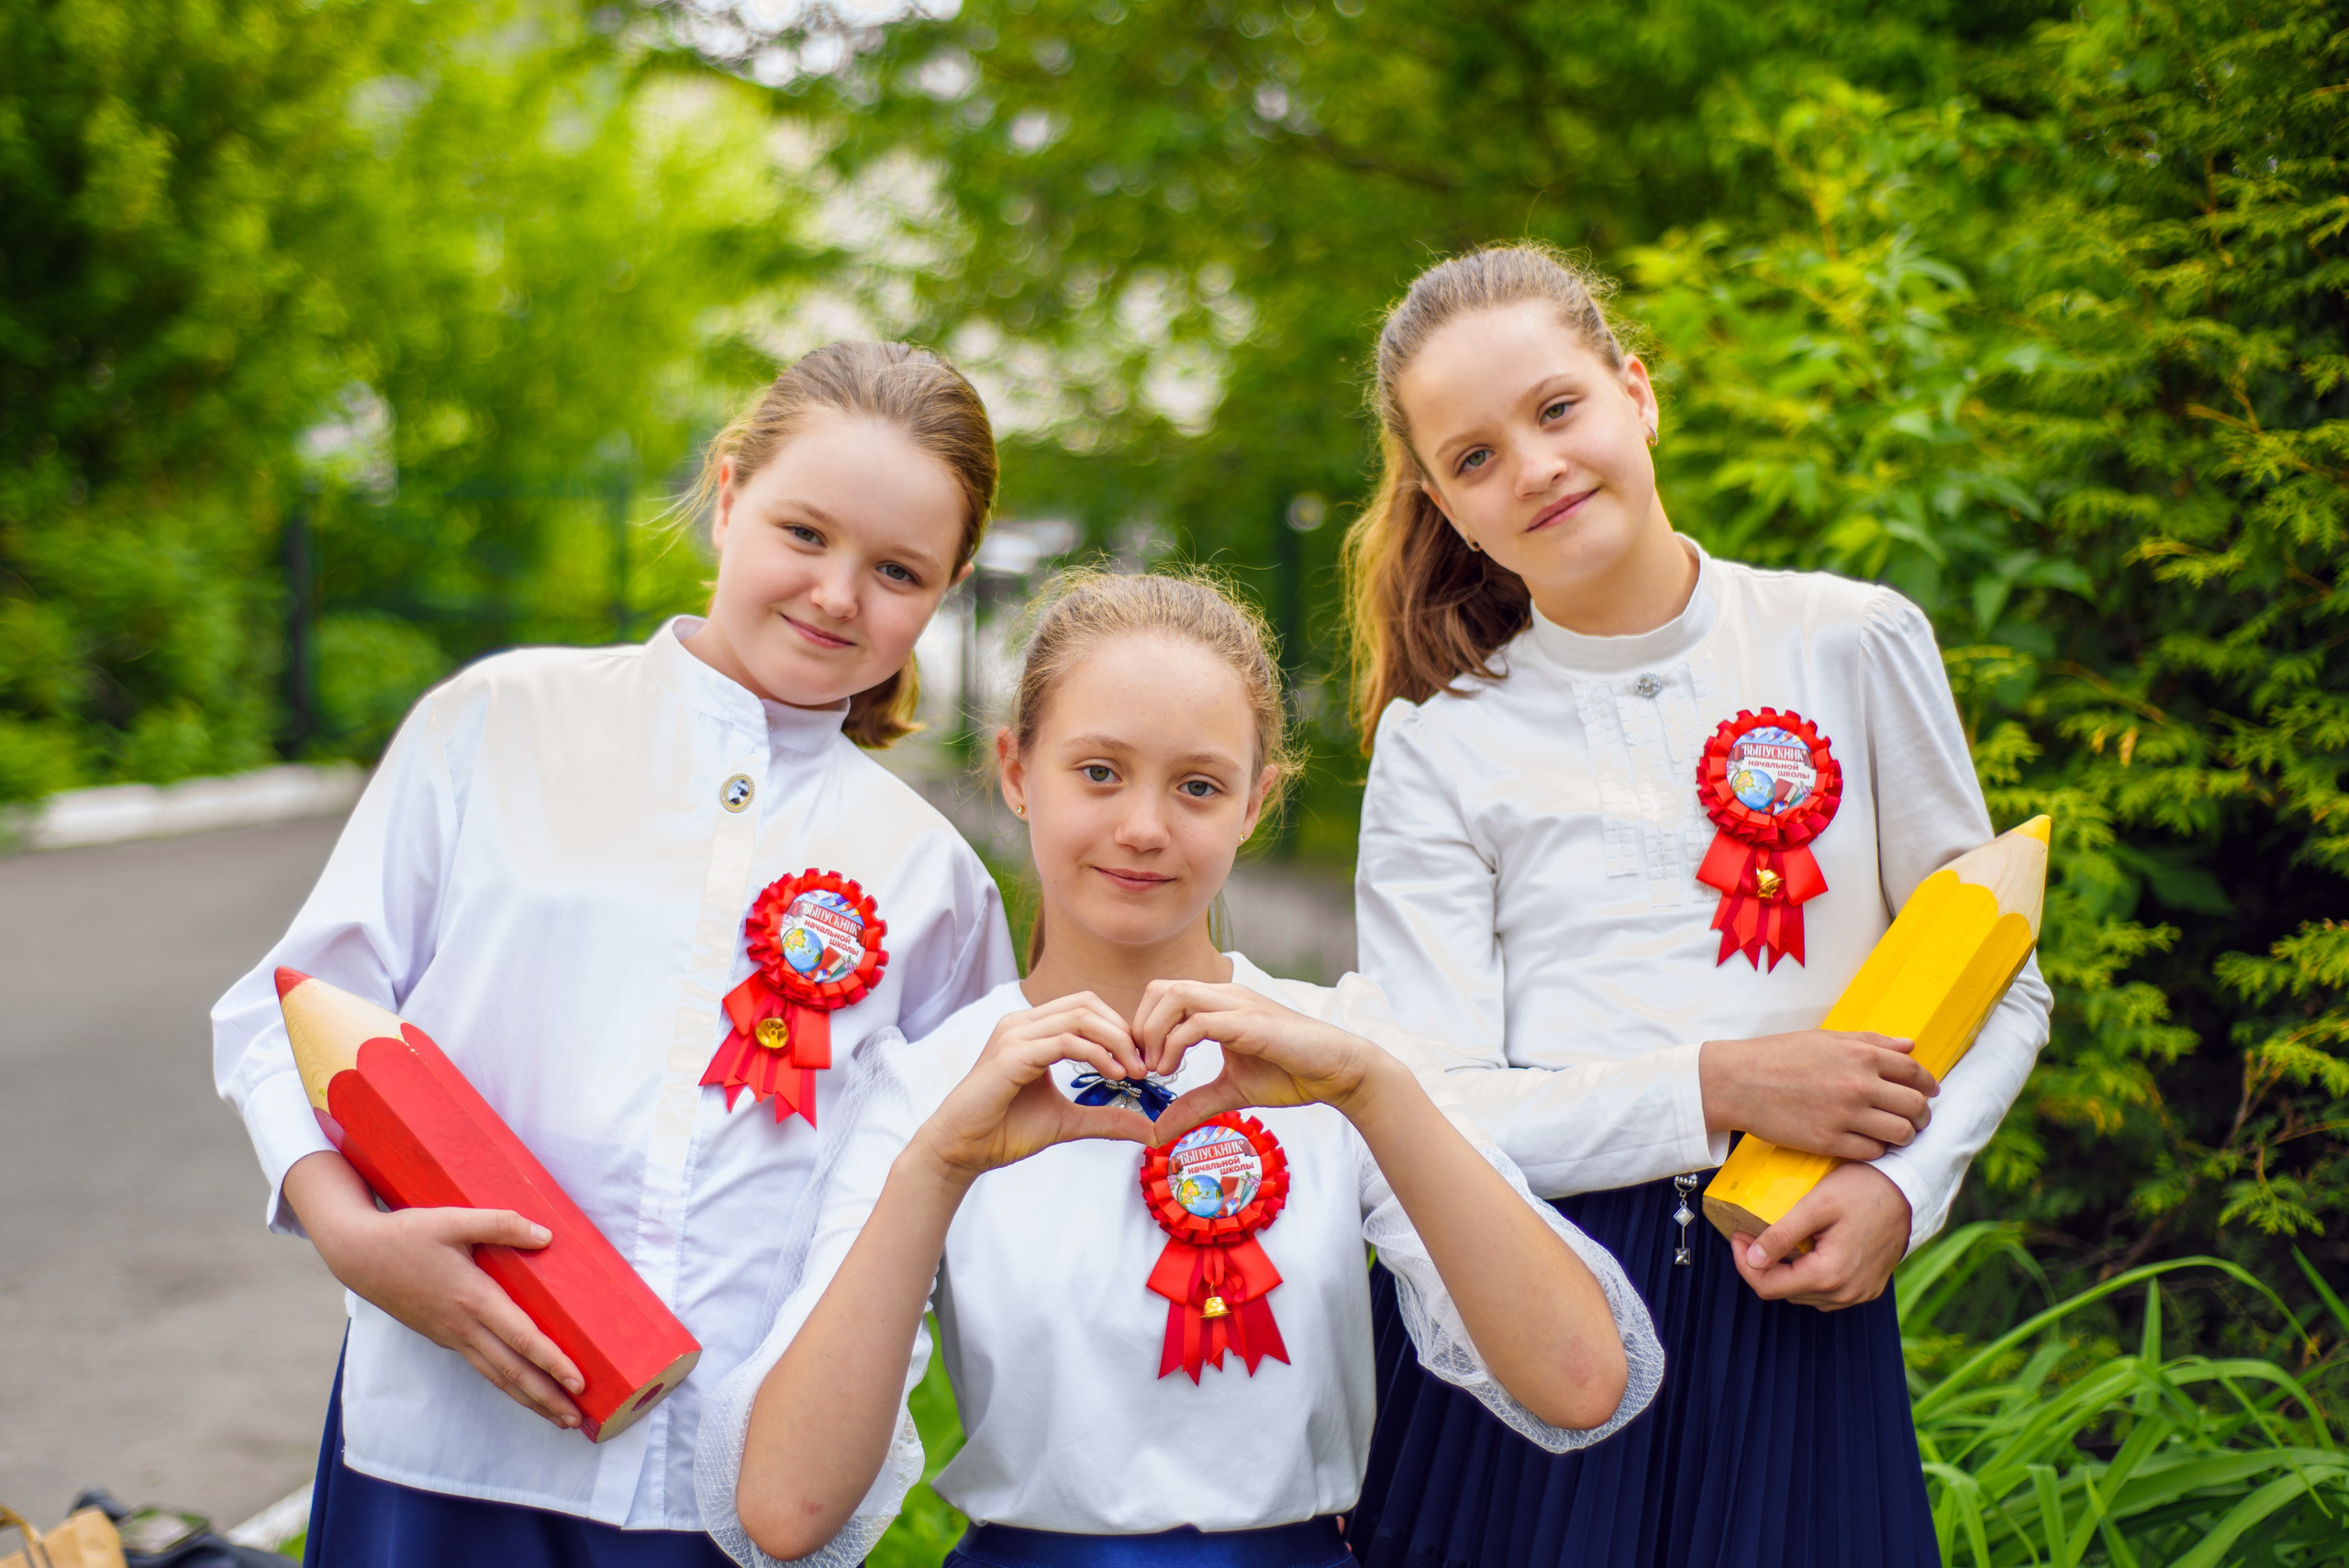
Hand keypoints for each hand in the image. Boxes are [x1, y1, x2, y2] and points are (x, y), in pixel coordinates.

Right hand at [284, 1151, 584, 1427]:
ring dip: (529, 1398)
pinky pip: (482, 1366)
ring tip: (559, 1417)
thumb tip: (547, 1236)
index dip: (552, 1361)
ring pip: (496, 1375)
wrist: (358, 1255)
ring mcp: (451, 1335)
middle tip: (581, 1420)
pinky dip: (507, 1382)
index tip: (580, 1383)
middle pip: (512, 1371)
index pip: (521, 1337)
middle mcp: (463, 1325)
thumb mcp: (454, 1219)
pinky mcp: (443, 1336)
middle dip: (547, 1398)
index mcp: (472, 1298)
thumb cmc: (407, 1234)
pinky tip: (522, 1387)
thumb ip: (502, 1225)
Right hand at [916, 992, 1157, 1180]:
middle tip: (1145, 1066)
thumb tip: (1149, 1129)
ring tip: (1134, 1072)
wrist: (962, 1150)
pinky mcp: (1012, 1055)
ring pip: (1080, 1017)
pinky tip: (1113, 1075)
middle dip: (1123, 1032)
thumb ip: (1106, 1118)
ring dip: (1115, 1042)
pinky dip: (1096, 1054)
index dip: (1120, 1028)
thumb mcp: (1068, 1120)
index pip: (1086, 1007)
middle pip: (1087, 1004)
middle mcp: (1022, 1024)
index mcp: (1032, 1030)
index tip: (1141, 1063)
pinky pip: (1064, 1041)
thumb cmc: (1005, 1130)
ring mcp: (1015, 1035)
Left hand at [1134, 979, 1396, 1144]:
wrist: (1336, 1071)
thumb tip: (1158, 1131)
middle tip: (1142, 1068)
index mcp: (1217, 1005)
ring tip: (1157, 1070)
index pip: (1160, 996)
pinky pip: (1197, 1022)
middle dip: (1139, 1028)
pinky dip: (1174, 1045)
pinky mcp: (1247, 1021)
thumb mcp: (1230, 1092)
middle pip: (1158, 989)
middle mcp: (1223, 996)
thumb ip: (1194, 1104)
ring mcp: (1235, 1004)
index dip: (1142, 1028)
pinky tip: (1174, 1071)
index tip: (1141, 1067)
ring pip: (1172, 995)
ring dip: (1153, 1033)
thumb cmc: (1290, 1073)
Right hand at [1698, 1030, 1936, 1158]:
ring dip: (1905, 1135)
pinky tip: (1868, 1142)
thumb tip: (1910, 1046)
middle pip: (1915, 1106)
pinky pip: (1872, 1152)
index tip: (1929, 1092)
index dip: (1929, 1084)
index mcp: (1860, 1055)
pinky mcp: (1829, 1142)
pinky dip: (1877, 1149)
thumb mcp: (1826, 1038)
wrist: (1738, 1082)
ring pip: (1900, 1133)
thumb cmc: (1778, 1055)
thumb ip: (1871, 1041)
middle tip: (1918, 1119)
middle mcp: (1858, 1085)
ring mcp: (1845, 1115)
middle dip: (1922, 1115)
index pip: (1915, 1073)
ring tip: (1897, 1134)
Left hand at [1729, 1162, 1911, 1309]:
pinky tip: (1805, 1249)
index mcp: (1830, 1275)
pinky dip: (1808, 1274)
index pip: (1768, 1287)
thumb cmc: (1863, 1189)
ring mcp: (1859, 1294)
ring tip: (1777, 1239)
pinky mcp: (1867, 1288)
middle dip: (1762, 1265)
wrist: (1908, 1189)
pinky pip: (1826, 1292)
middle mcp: (1845, 1293)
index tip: (1737, 1234)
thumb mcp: (1816, 1205)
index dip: (1744, 1263)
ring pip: (1804, 1294)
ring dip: (1785, 1271)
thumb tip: (1752, 1260)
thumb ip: (1782, 1234)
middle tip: (1752, 1233)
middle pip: (1784, 1292)